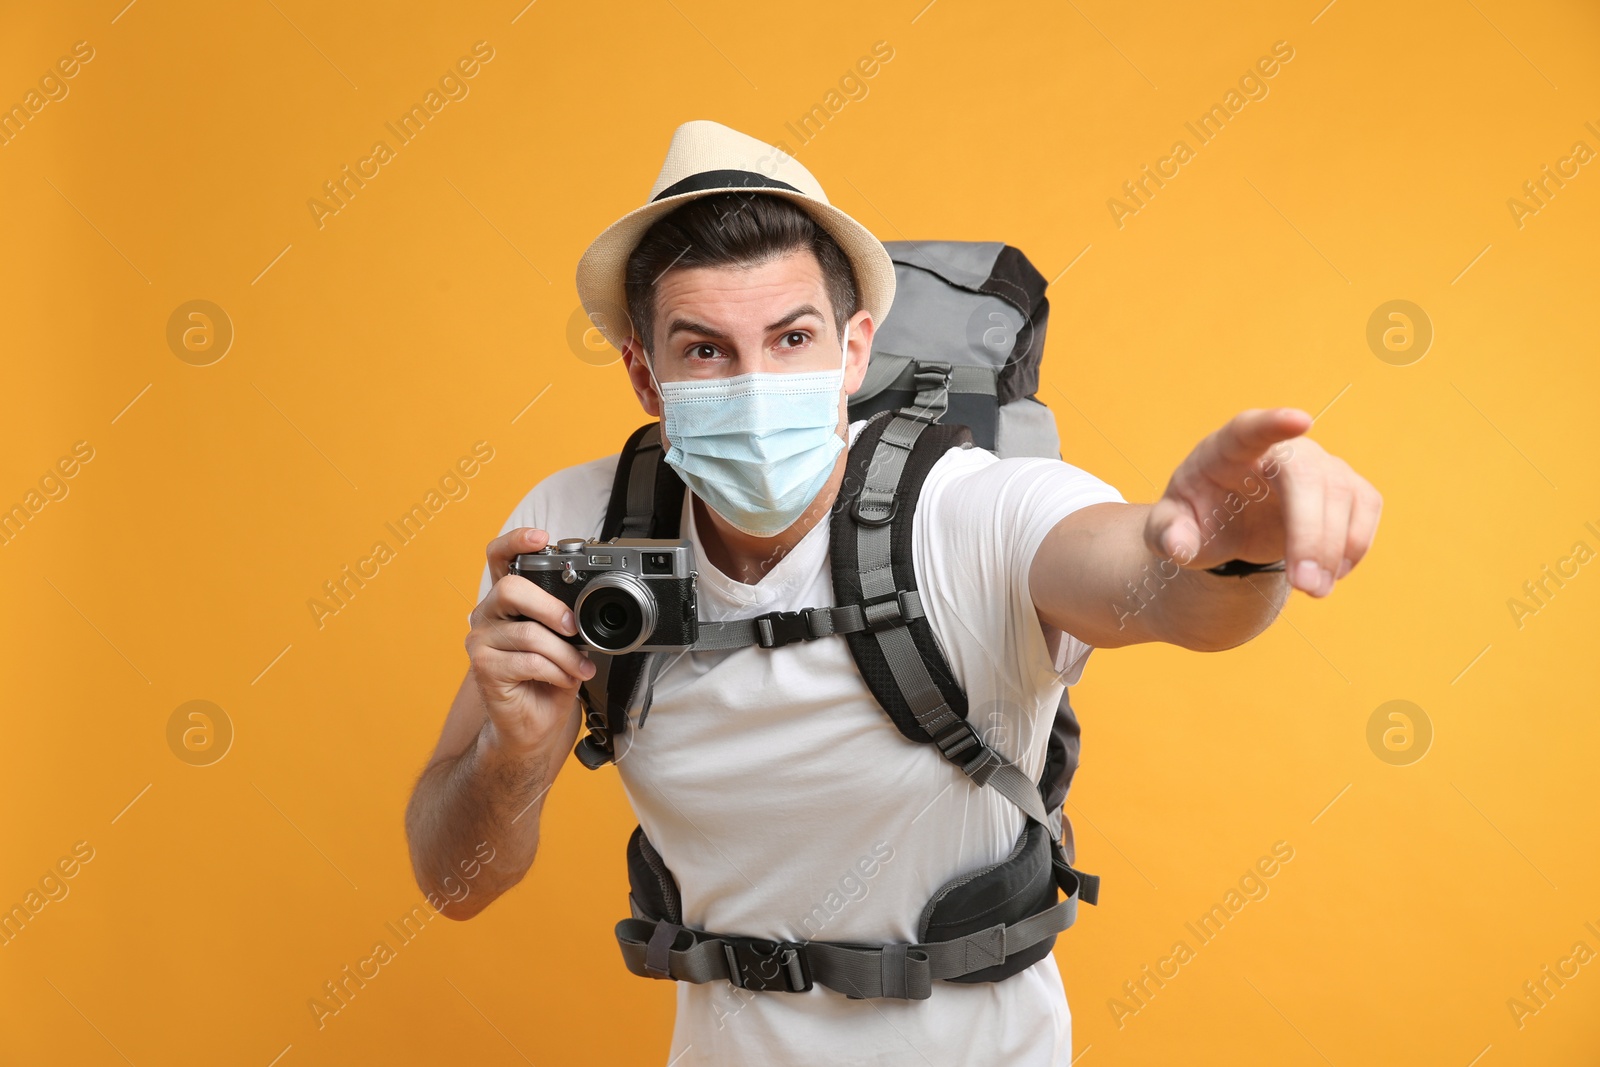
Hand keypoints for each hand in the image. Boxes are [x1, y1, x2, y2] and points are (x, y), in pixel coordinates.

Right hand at [465, 528, 595, 754]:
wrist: (532, 724)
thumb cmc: (548, 678)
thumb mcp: (563, 640)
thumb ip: (566, 617)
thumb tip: (584, 609)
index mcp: (506, 601)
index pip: (499, 558)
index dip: (516, 542)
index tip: (541, 538)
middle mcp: (488, 615)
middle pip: (511, 589)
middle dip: (550, 607)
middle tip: (573, 626)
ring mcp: (481, 641)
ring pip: (529, 634)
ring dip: (564, 654)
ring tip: (579, 668)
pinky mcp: (484, 668)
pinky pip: (528, 661)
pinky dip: (555, 671)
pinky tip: (562, 680)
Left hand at [1143, 408, 1382, 597]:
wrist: (1228, 524)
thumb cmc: (1197, 518)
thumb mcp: (1168, 530)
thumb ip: (1166, 536)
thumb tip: (1178, 547)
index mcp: (1227, 450)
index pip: (1249, 429)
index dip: (1273, 423)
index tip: (1299, 420)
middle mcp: (1279, 449)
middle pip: (1307, 476)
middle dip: (1311, 533)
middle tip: (1305, 586)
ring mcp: (1317, 462)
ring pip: (1344, 494)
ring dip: (1334, 548)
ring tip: (1313, 590)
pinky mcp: (1344, 484)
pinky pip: (1365, 507)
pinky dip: (1353, 545)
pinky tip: (1330, 574)